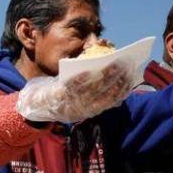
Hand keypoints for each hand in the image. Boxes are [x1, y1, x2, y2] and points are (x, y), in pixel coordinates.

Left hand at [16, 62, 134, 122]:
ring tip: (110, 62)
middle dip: (116, 77)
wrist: (41, 107)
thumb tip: (121, 83)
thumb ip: (100, 96)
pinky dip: (80, 79)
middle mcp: (86, 109)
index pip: (113, 99)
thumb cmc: (67, 99)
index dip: (124, 87)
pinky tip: (87, 69)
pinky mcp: (61, 96)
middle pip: (105, 92)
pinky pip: (71, 87)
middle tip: (124, 63)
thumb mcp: (85, 102)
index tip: (131, 74)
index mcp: (94, 110)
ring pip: (91, 89)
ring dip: (102, 76)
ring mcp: (73, 103)